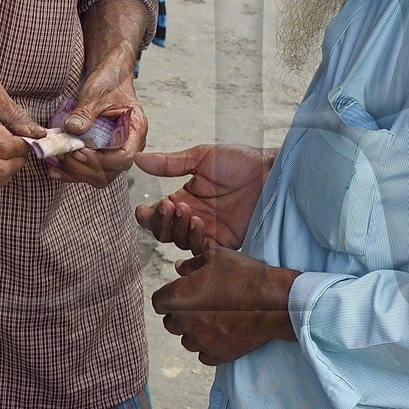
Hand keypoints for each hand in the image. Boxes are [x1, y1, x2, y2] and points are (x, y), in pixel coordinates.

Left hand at [48, 48, 145, 185]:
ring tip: (58, 160)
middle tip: (66, 154)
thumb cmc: (109, 82)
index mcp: (135, 130)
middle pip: (110, 172)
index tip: (80, 151)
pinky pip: (89, 171)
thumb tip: (72, 129)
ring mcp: (115, 152)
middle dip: (85, 168)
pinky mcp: (102, 154)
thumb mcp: (96, 93)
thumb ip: (85, 112)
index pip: (124, 157)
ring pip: (99, 176)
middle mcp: (129, 145)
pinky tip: (54, 170)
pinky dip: (71, 173)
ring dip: (76, 172)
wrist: (110, 77)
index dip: (101, 160)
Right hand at [134, 143, 272, 250]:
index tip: (144, 209)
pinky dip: (195, 242)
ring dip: (179, 229)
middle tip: (171, 206)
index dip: (148, 216)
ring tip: (189, 212)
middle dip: (162, 222)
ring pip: (181, 243)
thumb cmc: (241, 161)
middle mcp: (194, 217)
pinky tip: (197, 225)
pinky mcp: (226, 241)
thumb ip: (169, 164)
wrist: (270, 171)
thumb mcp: (201, 158)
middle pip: (165, 233)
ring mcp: (210, 231)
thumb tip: (138, 159)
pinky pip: (203, 250)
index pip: (158, 215)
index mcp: (185, 198)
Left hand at [152, 245, 297, 364]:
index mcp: (178, 297)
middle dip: (180, 314)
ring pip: (186, 340)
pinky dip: (209, 346)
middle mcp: (184, 322)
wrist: (274, 302)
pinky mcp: (216, 355)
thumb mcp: (216, 258)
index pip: (157, 302)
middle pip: (170, 323)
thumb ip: (192, 264)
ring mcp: (200, 342)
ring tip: (213, 319)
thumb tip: (179, 267)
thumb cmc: (244, 275)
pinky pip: (203, 354)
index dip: (168, 296)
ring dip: (194, 331)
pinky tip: (222, 333)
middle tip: (200, 304)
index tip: (182, 292)